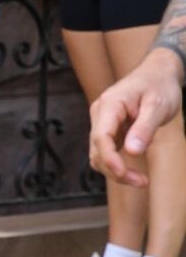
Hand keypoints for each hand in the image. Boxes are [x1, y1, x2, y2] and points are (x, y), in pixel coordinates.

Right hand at [89, 50, 184, 185]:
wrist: (158, 74)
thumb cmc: (159, 86)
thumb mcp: (158, 105)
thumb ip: (145, 128)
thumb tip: (133, 152)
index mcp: (109, 104)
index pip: (101, 136)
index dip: (110, 158)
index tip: (124, 174)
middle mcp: (100, 114)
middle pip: (97, 150)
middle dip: (115, 170)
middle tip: (141, 182)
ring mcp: (103, 123)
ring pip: (99, 155)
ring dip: (115, 172)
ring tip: (140, 180)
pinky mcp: (109, 130)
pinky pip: (107, 153)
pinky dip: (118, 165)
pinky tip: (135, 172)